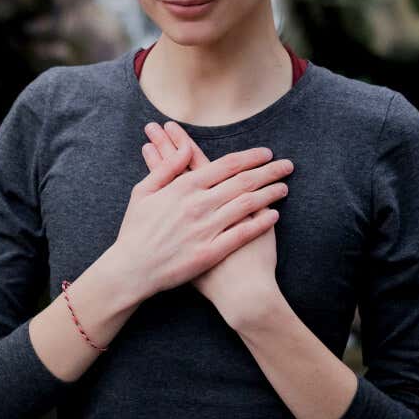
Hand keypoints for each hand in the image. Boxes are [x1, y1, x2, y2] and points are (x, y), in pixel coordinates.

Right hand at [141, 120, 292, 330]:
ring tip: (285, 187)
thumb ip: (166, 167)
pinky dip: (260, 222)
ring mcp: (205, 229)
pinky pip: (241, 234)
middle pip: (242, 181)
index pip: (225, 165)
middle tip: (287, 165)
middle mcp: (197, 205)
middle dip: (268, 171)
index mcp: (183, 187)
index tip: (266, 153)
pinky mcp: (210, 253)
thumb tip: (186, 148)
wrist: (131, 270)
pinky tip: (274, 215)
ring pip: (246, 205)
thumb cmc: (135, 230)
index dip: (250, 157)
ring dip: (269, 193)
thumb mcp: (142, 191)